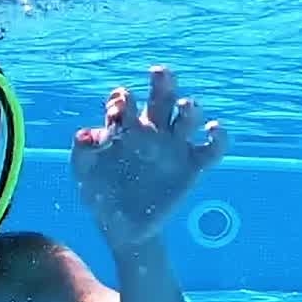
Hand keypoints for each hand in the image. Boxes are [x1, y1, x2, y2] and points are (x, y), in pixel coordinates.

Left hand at [71, 67, 226, 249]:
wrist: (122, 229)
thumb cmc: (100, 195)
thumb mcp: (84, 174)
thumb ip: (82, 153)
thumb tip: (87, 135)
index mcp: (125, 126)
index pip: (126, 100)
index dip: (122, 98)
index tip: (116, 110)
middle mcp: (152, 130)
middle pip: (162, 96)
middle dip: (162, 81)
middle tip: (159, 72)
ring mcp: (174, 147)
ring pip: (188, 117)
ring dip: (189, 107)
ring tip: (184, 107)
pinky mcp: (193, 167)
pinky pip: (212, 149)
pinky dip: (219, 137)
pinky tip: (214, 130)